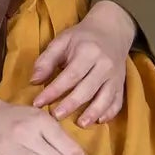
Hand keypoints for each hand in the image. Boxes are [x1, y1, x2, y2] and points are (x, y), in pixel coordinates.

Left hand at [30, 0, 134, 126]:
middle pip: (87, 88)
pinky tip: (99, 121)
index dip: (54, 90)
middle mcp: (104, 65)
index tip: (38, 102)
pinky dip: (110, 113)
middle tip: (55, 117)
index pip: (70, 75)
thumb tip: (34, 81)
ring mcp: (115, 76)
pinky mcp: (121, 84)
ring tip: (80, 124)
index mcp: (88, 52)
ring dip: (93, 112)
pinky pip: (118, 101)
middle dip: (71, 104)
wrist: (112, 30)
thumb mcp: (62, 41)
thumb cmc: (82, 37)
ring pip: (105, 97)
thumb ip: (47, 60)